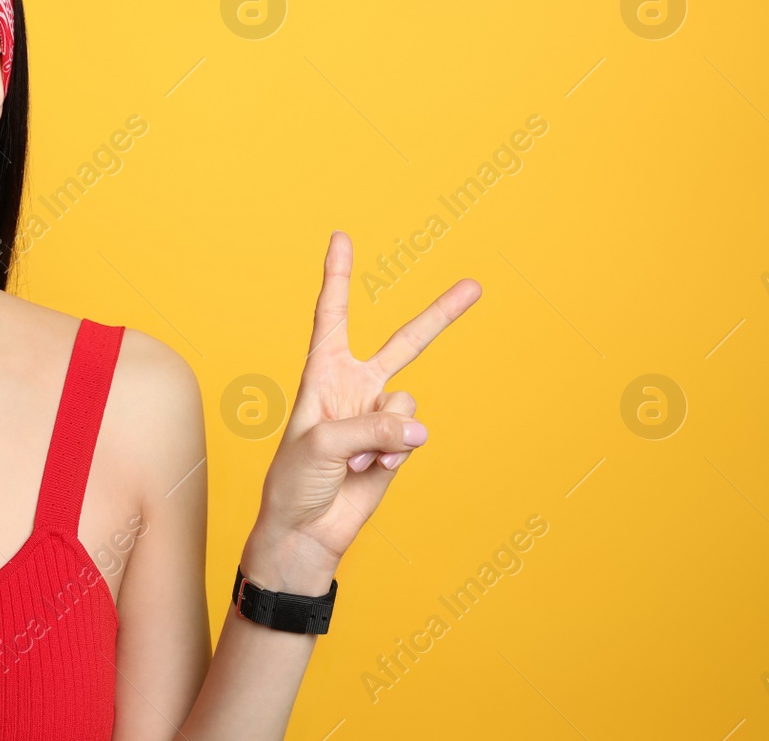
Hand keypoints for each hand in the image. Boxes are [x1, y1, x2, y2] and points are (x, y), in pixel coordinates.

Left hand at [245, 231, 479, 589]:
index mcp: (322, 373)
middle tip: (475, 285)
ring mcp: (380, 416)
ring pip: (407, 402)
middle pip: (404, 342)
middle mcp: (355, 387)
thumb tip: (419, 426)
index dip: (338, 276)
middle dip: (440, 315)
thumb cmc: (294, 481)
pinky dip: (395, 452)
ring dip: (385, 432)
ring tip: (357, 456)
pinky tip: (372, 469)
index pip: (332, 315)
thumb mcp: (320, 444)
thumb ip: (371, 427)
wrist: (305, 531)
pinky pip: (412, 435)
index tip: (340, 236)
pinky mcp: (398, 445)